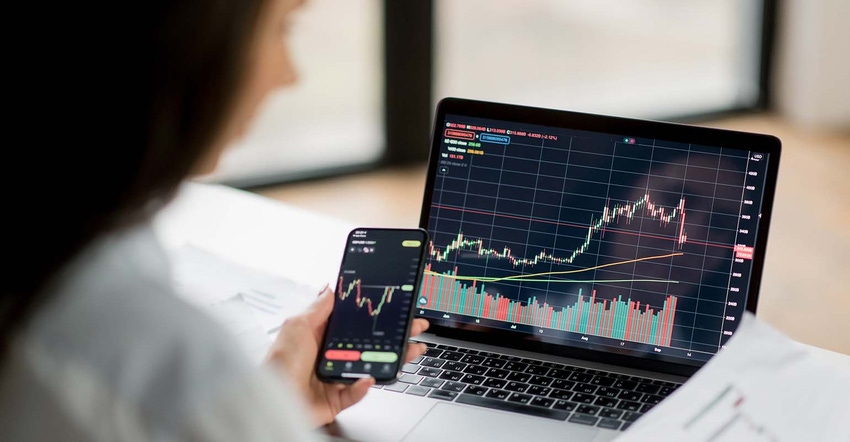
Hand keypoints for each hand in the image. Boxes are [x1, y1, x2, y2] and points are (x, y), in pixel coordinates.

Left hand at [265, 285, 429, 425]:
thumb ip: (318, 307)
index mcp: (323, 335)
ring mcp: (337, 376)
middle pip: (371, 343)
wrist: (269, 398)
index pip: (357, 321)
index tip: (397, 307)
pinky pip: (357, 392)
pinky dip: (364, 386)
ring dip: (393, 359)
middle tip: (416, 327)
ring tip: (410, 351)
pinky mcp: (337, 398)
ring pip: (372, 366)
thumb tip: (332, 286)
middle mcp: (333, 354)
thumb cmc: (277, 363)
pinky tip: (369, 378)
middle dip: (396, 335)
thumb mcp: (297, 325)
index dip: (378, 314)